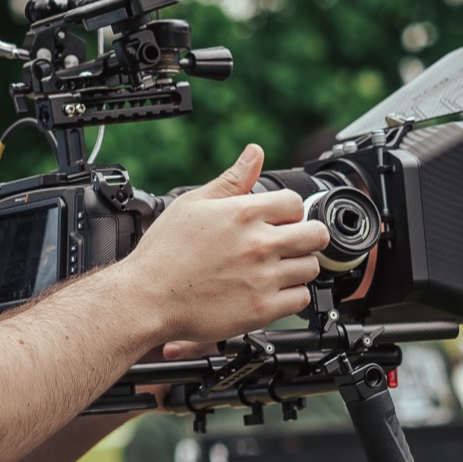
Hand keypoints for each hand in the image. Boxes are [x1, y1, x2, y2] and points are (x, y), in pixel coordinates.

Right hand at [122, 143, 328, 344]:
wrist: (147, 298)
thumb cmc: (164, 252)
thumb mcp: (192, 204)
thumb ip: (231, 180)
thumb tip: (255, 153)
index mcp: (243, 213)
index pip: (296, 202)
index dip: (288, 211)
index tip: (279, 221)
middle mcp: (258, 244)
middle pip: (315, 235)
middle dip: (305, 236)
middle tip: (289, 244)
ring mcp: (263, 277)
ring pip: (310, 267)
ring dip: (297, 266)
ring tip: (274, 268)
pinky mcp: (262, 308)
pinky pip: (300, 299)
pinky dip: (290, 295)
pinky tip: (270, 290)